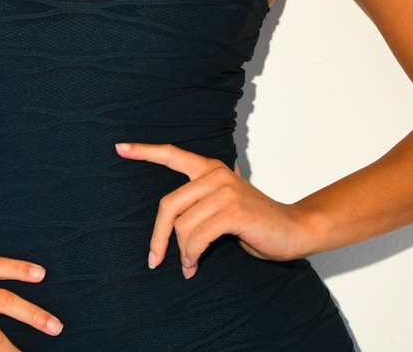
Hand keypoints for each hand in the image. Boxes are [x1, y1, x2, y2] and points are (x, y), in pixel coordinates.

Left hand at [115, 142, 311, 278]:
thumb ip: (199, 203)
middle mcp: (215, 174)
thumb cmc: (254, 221)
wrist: (292, 229)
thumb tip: (170, 227)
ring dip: (182, 253)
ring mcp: (225, 190)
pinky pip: (197, 237)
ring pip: (183, 226)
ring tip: (189, 265)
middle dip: (158, 237)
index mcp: (209, 169)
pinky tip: (195, 265)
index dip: (144, 151)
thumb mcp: (223, 205)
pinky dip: (192, 256)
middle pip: (168, 205)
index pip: (171, 154)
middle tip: (154, 260)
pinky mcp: (233, 211)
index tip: (119, 148)